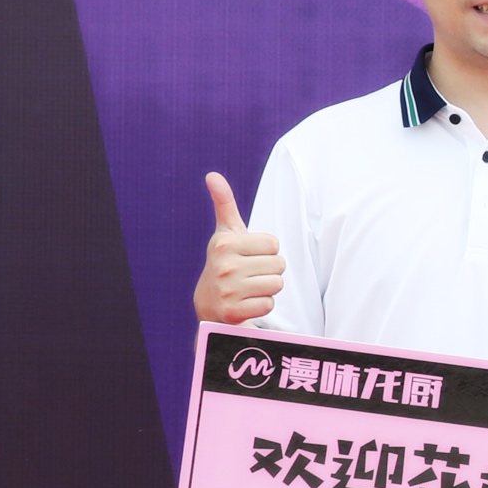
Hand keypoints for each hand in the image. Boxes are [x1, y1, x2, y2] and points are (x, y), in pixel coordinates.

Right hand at [194, 174, 282, 325]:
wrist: (209, 306)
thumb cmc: (225, 263)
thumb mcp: (225, 234)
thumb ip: (224, 204)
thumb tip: (212, 175)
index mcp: (225, 243)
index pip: (274, 243)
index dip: (266, 251)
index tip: (249, 256)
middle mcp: (224, 265)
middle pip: (279, 264)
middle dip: (269, 270)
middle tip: (250, 275)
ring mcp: (228, 290)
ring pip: (276, 284)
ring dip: (268, 289)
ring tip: (249, 288)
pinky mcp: (233, 312)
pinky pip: (269, 304)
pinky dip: (262, 306)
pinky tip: (247, 303)